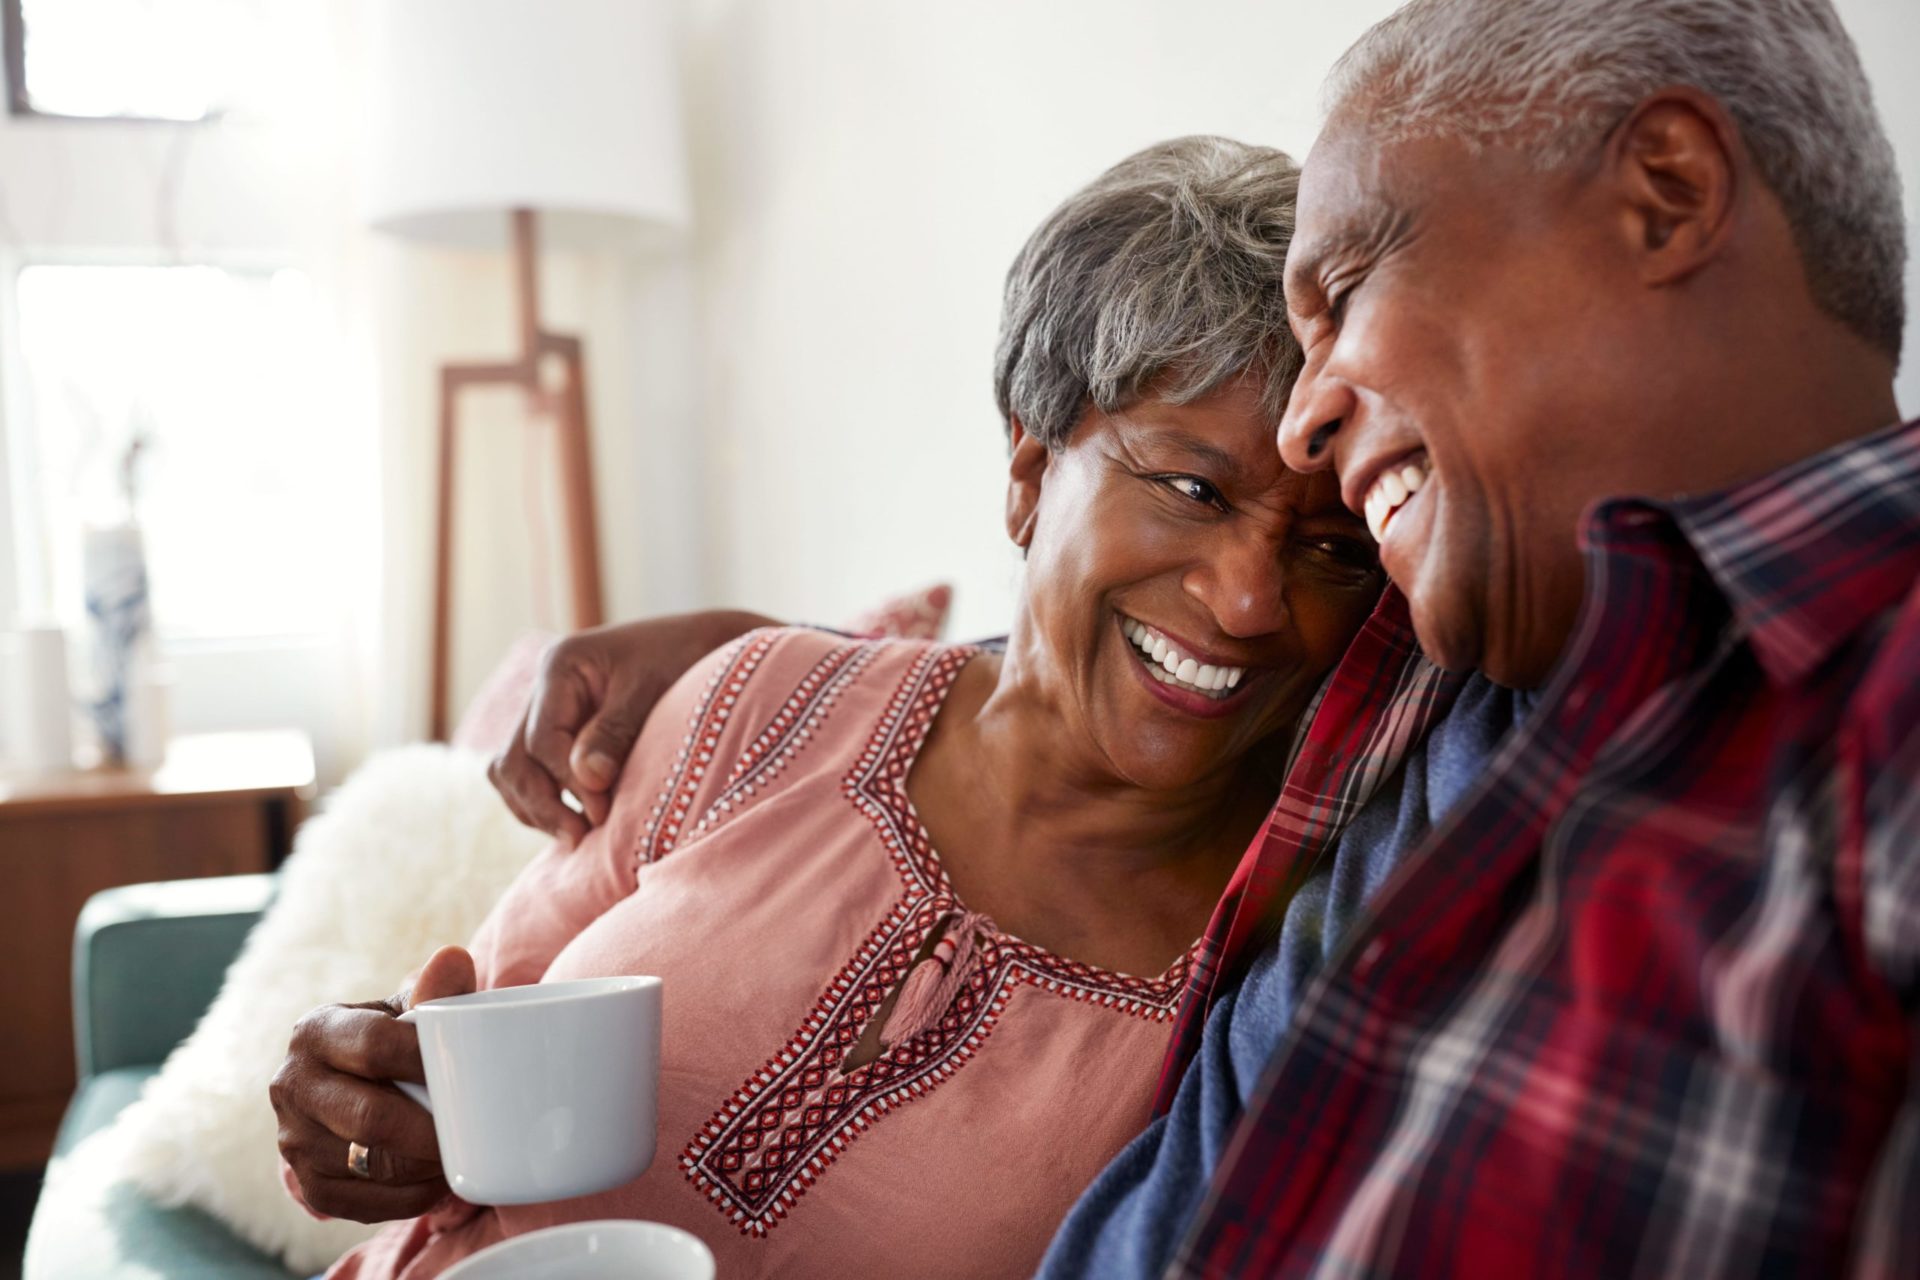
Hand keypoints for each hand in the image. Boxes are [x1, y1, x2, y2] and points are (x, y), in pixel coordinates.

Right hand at [271, 946, 476, 1222]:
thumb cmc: (393, 1039)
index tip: (470, 1073)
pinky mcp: (306, 1185)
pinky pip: (362, 1204)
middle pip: (369, 1117)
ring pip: (369, 1165)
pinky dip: (408, 1198)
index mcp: (315, 1031)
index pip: (374, 1046)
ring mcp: (291, 1140)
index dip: (426, 1062)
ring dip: (424, 1167)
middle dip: (430, 1131)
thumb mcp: (408, 1008)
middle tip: (474, 1130)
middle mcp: (290, 1085)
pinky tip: (435, 1181)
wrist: (352, 1085)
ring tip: (461, 1154)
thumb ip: (434, 989)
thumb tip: (454, 960)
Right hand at [489, 610, 772, 845]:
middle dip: (541, 803)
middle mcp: (543, 689)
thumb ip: (615, 732)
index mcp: (560, 665)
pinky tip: (575, 823)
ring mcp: (546, 713)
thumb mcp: (652, 691)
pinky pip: (528, 775)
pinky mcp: (558, 735)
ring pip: (511, 771)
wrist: (706, 647)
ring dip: (536, 808)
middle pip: (513, 759)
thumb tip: (588, 780)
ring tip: (576, 837)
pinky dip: (542, 802)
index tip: (602, 812)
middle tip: (579, 837)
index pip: (542, 739)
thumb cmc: (683, 659)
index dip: (567, 783)